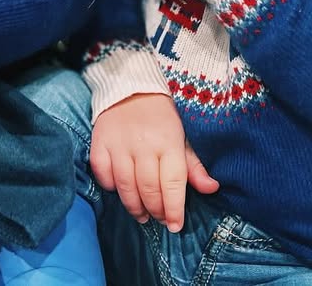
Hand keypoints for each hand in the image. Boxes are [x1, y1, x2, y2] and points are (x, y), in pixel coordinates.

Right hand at [90, 93, 217, 232]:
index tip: (175, 226)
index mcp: (169, 142)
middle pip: (149, 189)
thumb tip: (212, 188)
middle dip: (156, 211)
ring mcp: (119, 145)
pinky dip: (110, 186)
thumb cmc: (160, 117)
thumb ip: (194, 166)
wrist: (130, 87)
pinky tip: (119, 190)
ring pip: (125, 187)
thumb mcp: (182, 137)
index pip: (172, 184)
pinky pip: (103, 174)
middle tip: (159, 219)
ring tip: (142, 215)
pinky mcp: (99, 143)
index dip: (174, 209)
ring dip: (134, 207)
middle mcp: (143, 145)